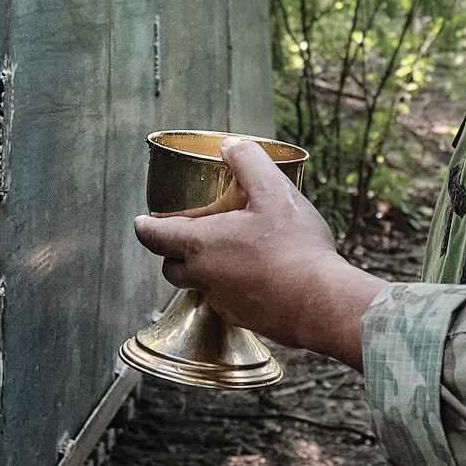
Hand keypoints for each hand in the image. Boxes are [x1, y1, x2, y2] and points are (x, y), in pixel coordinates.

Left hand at [133, 139, 386, 368]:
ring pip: (201, 285)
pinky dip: (232, 286)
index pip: (154, 237)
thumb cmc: (294, 247)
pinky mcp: (247, 319)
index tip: (142, 221)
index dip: (144, 227)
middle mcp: (205, 278)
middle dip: (171, 251)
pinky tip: (257, 274)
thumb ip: (249, 162)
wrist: (322, 304)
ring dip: (204, 270)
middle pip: (171, 267)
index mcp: (200, 246)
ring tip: (226, 250)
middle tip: (184, 234)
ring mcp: (225, 303)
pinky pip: (228, 301)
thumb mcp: (274, 191)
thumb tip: (231, 145)